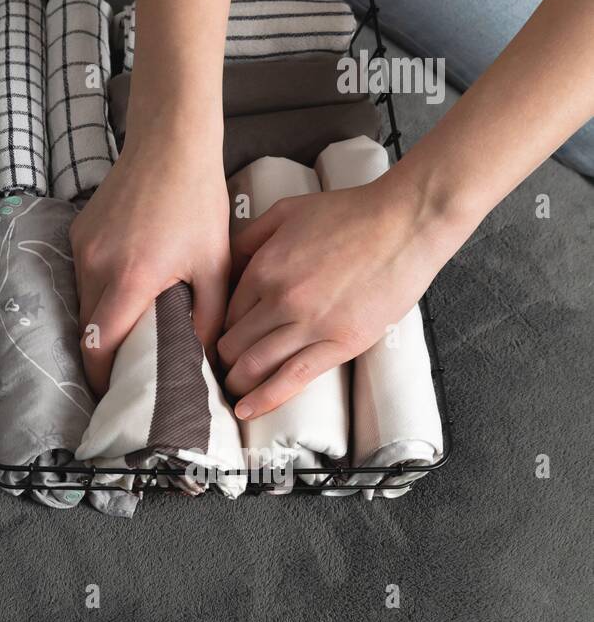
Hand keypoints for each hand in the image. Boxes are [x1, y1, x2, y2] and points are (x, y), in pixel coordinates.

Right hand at [71, 114, 229, 395]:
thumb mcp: (214, 264)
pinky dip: (101, 288)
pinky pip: (83, 275)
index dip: (102, 376)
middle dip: (104, 352)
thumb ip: (208, 316)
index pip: (99, 345)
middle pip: (88, 328)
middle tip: (131, 366)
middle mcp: (97, 265)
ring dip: (103, 319)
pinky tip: (128, 282)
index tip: (115, 392)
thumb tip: (204, 358)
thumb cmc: (198, 202)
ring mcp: (83, 247)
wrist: (170, 146)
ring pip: (84, 302)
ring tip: (132, 324)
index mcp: (132, 279)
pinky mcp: (79, 233)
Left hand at [219, 175, 466, 419]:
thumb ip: (250, 238)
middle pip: (234, 343)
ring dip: (237, 382)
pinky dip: (265, 399)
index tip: (217, 340)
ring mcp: (310, 324)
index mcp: (263, 268)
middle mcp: (280, 299)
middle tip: (221, 369)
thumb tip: (225, 263)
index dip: (218, 329)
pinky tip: (247, 410)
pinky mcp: (341, 343)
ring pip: (256, 365)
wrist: (405, 222)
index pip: (224, 312)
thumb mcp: (286, 211)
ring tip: (232, 391)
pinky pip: (294, 379)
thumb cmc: (350, 213)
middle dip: (222, 359)